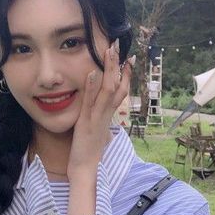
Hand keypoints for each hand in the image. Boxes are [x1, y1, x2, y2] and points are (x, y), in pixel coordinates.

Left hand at [67, 41, 133, 178]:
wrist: (86, 168)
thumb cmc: (90, 151)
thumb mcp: (97, 130)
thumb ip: (100, 118)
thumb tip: (103, 111)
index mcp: (108, 115)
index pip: (121, 91)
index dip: (126, 74)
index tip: (129, 58)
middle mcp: (106, 114)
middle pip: (118, 86)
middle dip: (118, 65)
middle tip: (118, 45)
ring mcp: (97, 118)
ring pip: (108, 91)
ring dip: (109, 70)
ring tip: (108, 51)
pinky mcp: (86, 123)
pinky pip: (90, 102)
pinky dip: (91, 87)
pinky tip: (91, 72)